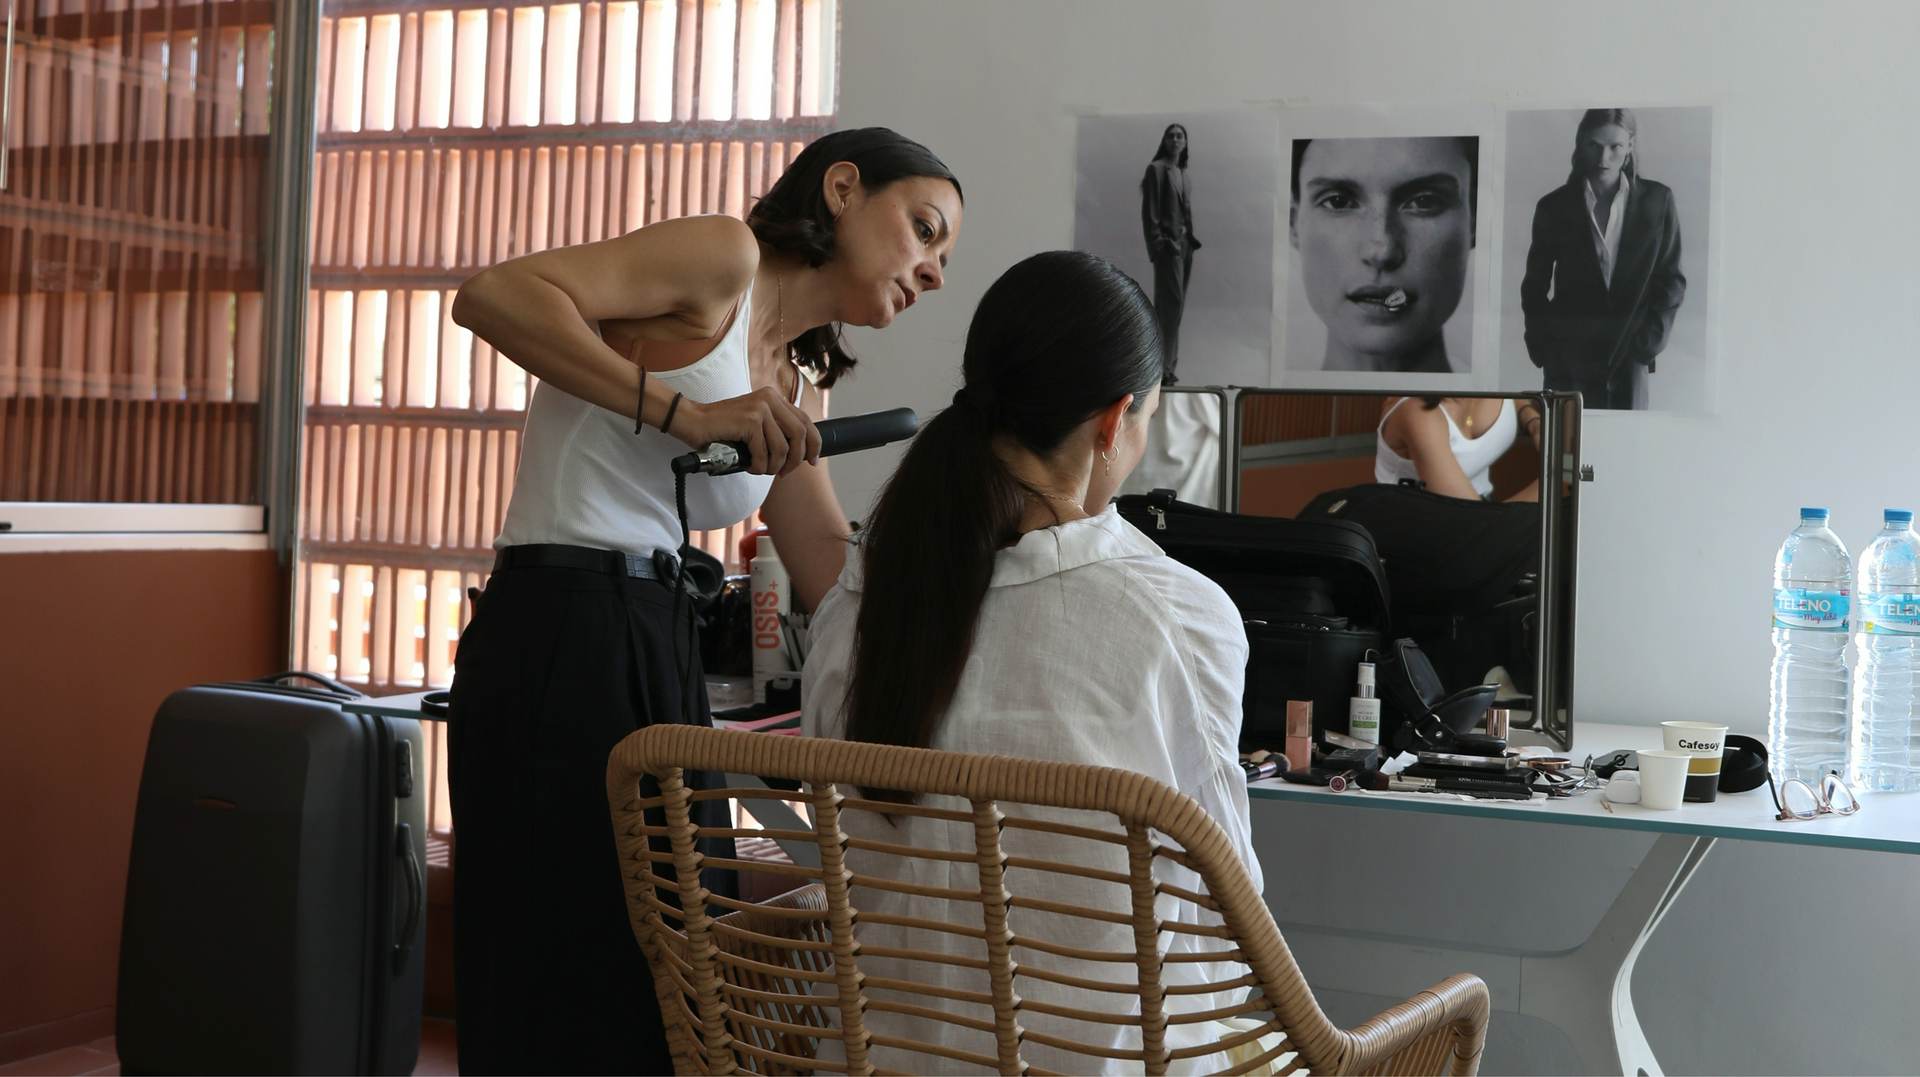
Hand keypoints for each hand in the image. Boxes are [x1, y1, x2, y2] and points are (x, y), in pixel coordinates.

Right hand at [672, 386, 820, 475]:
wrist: (692, 421)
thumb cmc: (722, 429)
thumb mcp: (754, 425)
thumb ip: (774, 431)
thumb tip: (799, 453)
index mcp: (774, 398)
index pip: (805, 421)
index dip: (814, 443)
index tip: (811, 461)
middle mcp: (770, 399)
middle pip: (801, 434)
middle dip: (795, 459)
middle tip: (784, 473)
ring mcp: (760, 408)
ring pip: (782, 448)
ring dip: (774, 467)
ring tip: (761, 470)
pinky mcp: (750, 421)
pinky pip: (764, 454)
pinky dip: (758, 466)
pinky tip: (749, 466)